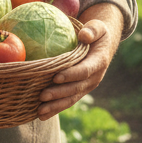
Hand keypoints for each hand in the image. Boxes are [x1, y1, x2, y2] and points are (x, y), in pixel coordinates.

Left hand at [36, 3, 123, 119]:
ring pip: (71, 99)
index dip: (72, 75)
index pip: (85, 70)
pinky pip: (67, 101)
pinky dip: (55, 109)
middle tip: (42, 96)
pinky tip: (41, 115)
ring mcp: (86, 86)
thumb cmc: (96, 33)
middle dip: (59, 94)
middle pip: (76, 88)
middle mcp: (94, 78)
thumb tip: (84, 35)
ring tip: (40, 112)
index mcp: (99, 62)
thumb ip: (93, 30)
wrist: (102, 46)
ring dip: (56, 106)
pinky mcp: (79, 91)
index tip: (56, 77)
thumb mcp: (98, 27)